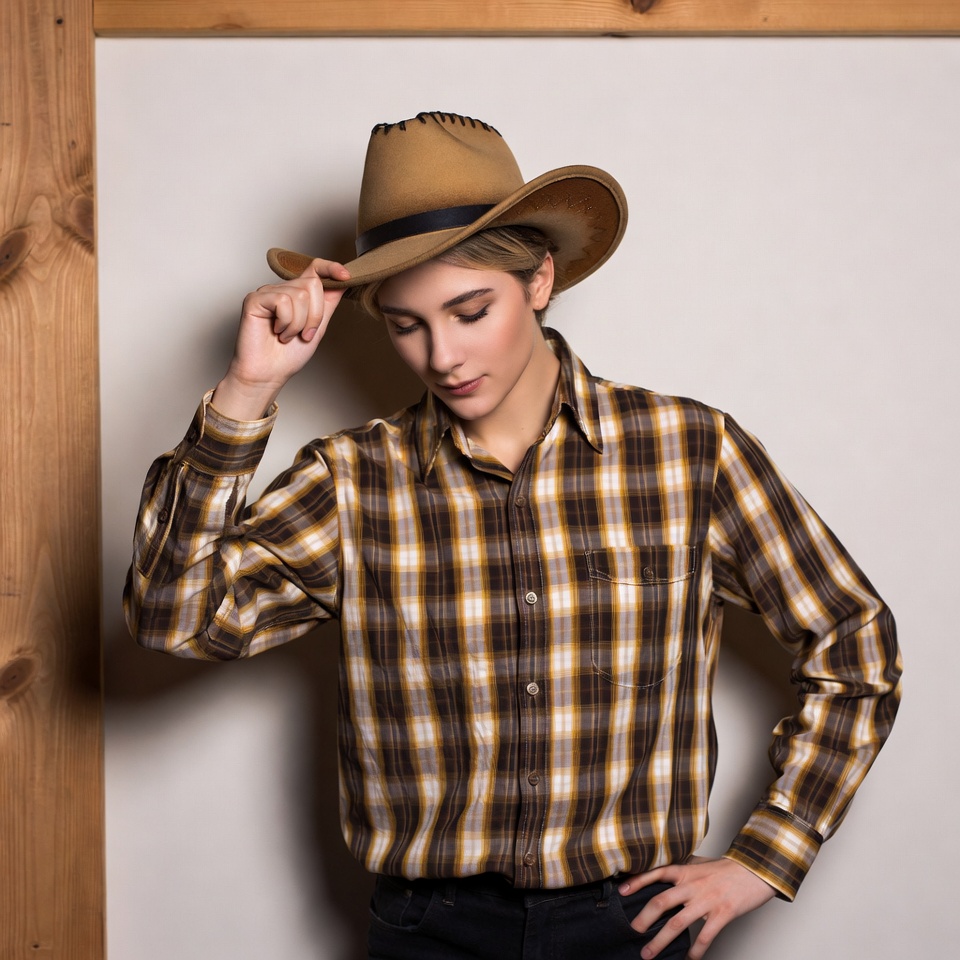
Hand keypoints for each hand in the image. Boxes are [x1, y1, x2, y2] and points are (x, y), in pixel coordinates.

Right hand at [212, 259, 349, 419]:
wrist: (269, 374)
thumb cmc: (289, 355)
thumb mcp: (318, 328)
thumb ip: (328, 304)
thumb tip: (344, 282)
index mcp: (297, 294)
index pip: (315, 269)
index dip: (331, 267)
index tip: (346, 276)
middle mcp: (282, 290)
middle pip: (312, 284)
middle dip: (315, 315)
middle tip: (304, 334)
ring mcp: (267, 293)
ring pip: (299, 295)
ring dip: (299, 323)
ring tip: (287, 336)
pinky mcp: (254, 299)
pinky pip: (282, 301)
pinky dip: (286, 322)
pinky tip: (277, 331)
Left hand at [619, 856, 776, 958]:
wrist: (756, 870)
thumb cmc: (728, 868)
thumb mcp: (701, 863)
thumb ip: (684, 868)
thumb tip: (666, 871)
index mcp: (686, 871)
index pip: (657, 873)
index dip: (638, 882)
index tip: (622, 891)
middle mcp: (692, 885)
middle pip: (661, 902)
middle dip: (644, 919)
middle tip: (633, 931)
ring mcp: (707, 900)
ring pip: (678, 923)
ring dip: (661, 941)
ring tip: (649, 953)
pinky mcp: (722, 914)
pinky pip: (705, 937)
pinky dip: (695, 951)